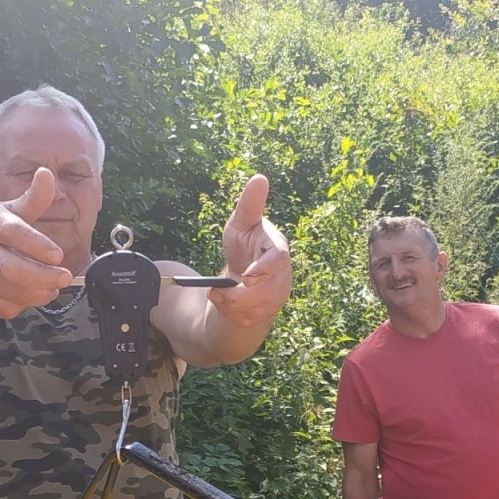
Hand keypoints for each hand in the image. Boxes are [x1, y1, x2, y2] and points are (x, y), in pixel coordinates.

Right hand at [0, 168, 73, 317]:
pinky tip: (28, 293)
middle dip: (42, 276)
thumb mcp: (6, 211)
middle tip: (63, 277)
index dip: (35, 244)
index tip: (57, 255)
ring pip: (12, 292)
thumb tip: (47, 174)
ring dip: (39, 293)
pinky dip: (23, 305)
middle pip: (11, 268)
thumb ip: (32, 199)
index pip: (12, 232)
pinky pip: (6, 308)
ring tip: (52, 286)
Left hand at [208, 176, 291, 327]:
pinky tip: (222, 301)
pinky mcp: (267, 312)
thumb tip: (259, 178)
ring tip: (217, 293)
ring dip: (231, 303)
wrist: (240, 272)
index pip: (278, 260)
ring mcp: (277, 296)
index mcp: (277, 250)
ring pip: (257, 309)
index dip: (264, 269)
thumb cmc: (243, 243)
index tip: (246, 276)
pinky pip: (248, 320)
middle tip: (221, 291)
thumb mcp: (241, 223)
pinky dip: (229, 313)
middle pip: (268, 292)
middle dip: (241, 295)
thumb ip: (250, 205)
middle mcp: (282, 275)